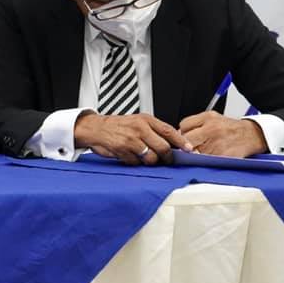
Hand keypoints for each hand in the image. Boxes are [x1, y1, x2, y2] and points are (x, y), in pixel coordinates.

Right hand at [74, 112, 192, 165]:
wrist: (95, 128)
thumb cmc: (117, 126)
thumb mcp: (137, 121)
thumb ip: (153, 130)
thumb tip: (171, 142)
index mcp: (146, 120)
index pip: (169, 131)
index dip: (180, 142)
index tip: (188, 149)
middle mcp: (140, 128)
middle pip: (163, 147)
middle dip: (167, 157)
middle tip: (167, 160)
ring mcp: (131, 139)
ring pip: (151, 158)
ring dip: (150, 162)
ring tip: (144, 158)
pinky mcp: (123, 150)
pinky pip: (136, 162)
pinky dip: (135, 163)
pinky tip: (130, 156)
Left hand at [179, 112, 266, 156]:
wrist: (252, 135)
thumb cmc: (230, 128)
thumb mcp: (213, 117)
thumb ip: (195, 123)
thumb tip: (180, 134)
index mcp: (208, 118)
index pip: (184, 126)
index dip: (182, 133)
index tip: (185, 138)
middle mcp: (212, 129)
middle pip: (187, 140)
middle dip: (186, 145)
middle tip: (190, 148)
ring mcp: (218, 143)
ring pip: (195, 153)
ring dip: (195, 155)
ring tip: (202, 153)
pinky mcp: (223, 157)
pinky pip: (207, 162)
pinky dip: (205, 162)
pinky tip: (209, 159)